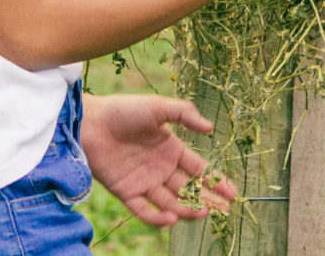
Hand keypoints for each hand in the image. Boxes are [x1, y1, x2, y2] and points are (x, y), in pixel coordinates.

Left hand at [78, 93, 239, 226]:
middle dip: (206, 199)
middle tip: (223, 210)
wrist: (91, 122)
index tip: (232, 193)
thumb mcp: (158, 107)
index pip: (199, 170)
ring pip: (170, 202)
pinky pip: (143, 209)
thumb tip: (210, 127)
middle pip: (188, 189)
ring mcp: (144, 182)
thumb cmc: (124, 110)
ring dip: (185, 209)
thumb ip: (184, 114)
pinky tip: (170, 217)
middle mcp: (161, 169)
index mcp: (172, 149)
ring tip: (200, 213)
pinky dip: (156, 217)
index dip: (216, 181)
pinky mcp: (126, 192)